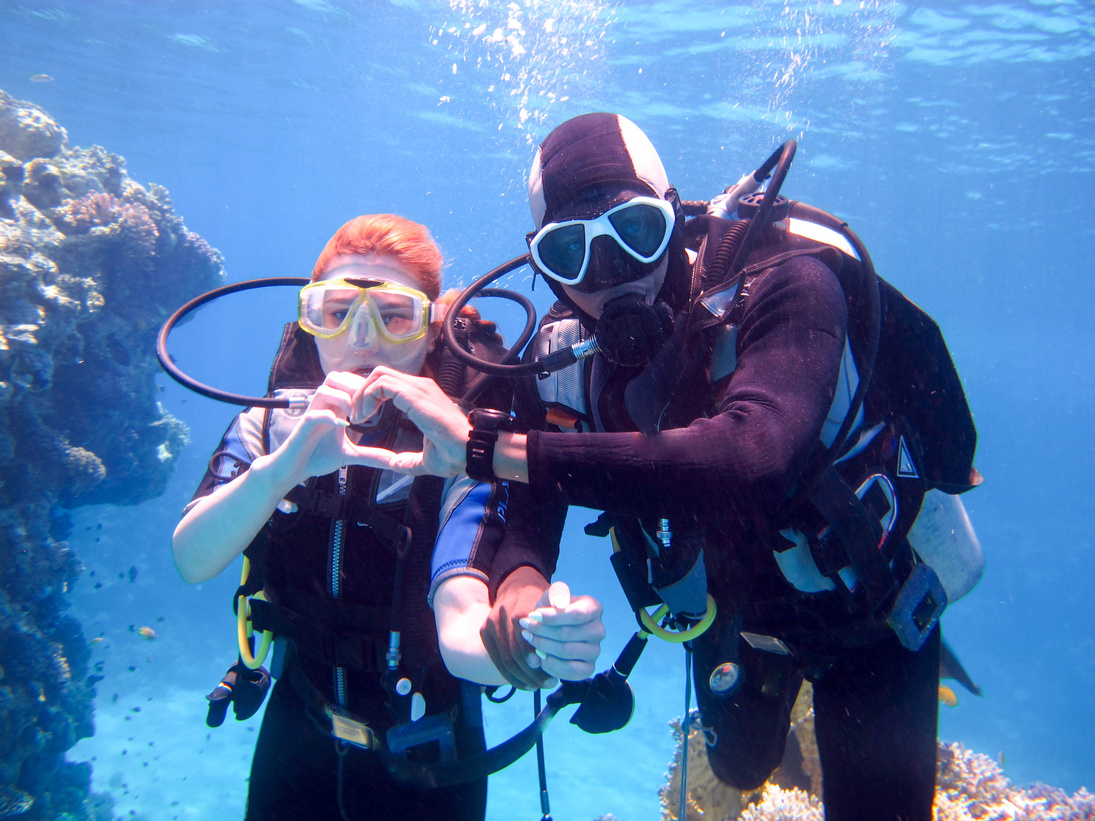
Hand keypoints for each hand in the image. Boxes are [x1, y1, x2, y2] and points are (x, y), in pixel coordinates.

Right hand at [265, 371, 371, 485]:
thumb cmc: (317, 457)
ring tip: (356, 416)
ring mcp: (312, 415)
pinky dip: (329, 417)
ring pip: (324, 389)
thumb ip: (371, 455)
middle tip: (369, 405)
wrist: (294, 470)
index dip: (364, 386)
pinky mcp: (302, 428)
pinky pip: (314, 414)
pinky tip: (343, 425)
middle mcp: (322, 406)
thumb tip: (394, 461)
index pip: (348, 382)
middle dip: (355, 386)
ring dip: (343, 398)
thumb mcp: (350, 455)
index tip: (380, 402)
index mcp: (334, 407)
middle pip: (336, 377)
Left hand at [343, 366, 470, 476]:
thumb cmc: (455, 452)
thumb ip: (409, 461)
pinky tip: (366, 416)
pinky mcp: (414, 394)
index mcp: (422, 397)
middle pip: (381, 374)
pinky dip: (368, 396)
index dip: (371, 396)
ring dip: (363, 394)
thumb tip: (396, 465)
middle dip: (362, 392)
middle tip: (357, 415)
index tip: (363, 417)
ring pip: (379, 375)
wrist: (470, 449)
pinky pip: (382, 384)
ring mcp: (418, 388)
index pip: (390, 383)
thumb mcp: (426, 459)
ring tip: (359, 416)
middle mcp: (420, 387)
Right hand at [480, 567, 553, 689]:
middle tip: (549, 683)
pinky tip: (526, 684)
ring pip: (505, 661)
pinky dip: (511, 677)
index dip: (540, 660)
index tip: (554, 674)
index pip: (527, 643)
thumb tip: (561, 606)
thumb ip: (560, 597)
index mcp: (519, 610)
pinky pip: (497, 661)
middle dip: (533, 674)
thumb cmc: (540, 597)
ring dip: (523, 678)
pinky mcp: (484, 632)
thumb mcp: (553, 592)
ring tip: (540, 685)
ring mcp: (490, 625)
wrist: (516, 586)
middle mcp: (501, 617)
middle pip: (514, 655)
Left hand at [520, 582, 604, 681]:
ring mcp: (595, 651)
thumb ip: (556, 593)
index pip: (576, 615)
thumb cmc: (552, 609)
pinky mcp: (588, 668)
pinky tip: (540, 656)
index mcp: (593, 609)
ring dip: (542, 646)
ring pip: (566, 652)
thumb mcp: (552, 595)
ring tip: (531, 639)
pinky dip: (550, 665)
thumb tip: (560, 603)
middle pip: (567, 634)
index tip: (533, 615)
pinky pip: (570, 671)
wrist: (551, 628)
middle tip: (526, 627)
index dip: (552, 617)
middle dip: (541, 631)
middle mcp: (598, 631)